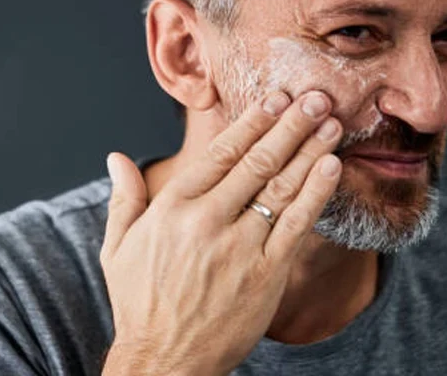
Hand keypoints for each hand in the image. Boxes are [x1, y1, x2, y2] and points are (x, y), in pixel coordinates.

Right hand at [100, 91, 342, 375]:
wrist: (165, 360)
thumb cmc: (141, 303)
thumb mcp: (118, 248)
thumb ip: (123, 198)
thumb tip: (115, 157)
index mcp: (171, 207)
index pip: (219, 153)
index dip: (251, 122)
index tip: (273, 98)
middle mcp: (206, 221)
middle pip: (256, 161)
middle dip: (289, 124)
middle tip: (313, 97)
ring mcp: (238, 247)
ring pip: (280, 187)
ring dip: (309, 149)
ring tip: (330, 122)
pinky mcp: (265, 274)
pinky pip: (295, 224)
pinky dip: (315, 192)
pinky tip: (331, 167)